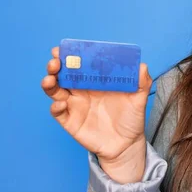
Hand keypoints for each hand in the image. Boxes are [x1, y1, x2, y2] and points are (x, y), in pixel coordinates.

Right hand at [41, 46, 152, 182]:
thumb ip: (141, 82)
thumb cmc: (131, 117)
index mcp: (95, 81)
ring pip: (55, 91)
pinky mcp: (71, 121)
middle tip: (56, 62)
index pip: (79, 64)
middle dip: (55, 66)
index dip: (70, 55)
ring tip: (50, 79)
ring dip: (49, 84)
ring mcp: (74, 105)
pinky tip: (61, 104)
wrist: (127, 143)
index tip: (64, 48)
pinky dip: (56, 107)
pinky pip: (57, 113)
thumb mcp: (139, 98)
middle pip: (62, 74)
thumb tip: (142, 66)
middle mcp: (82, 91)